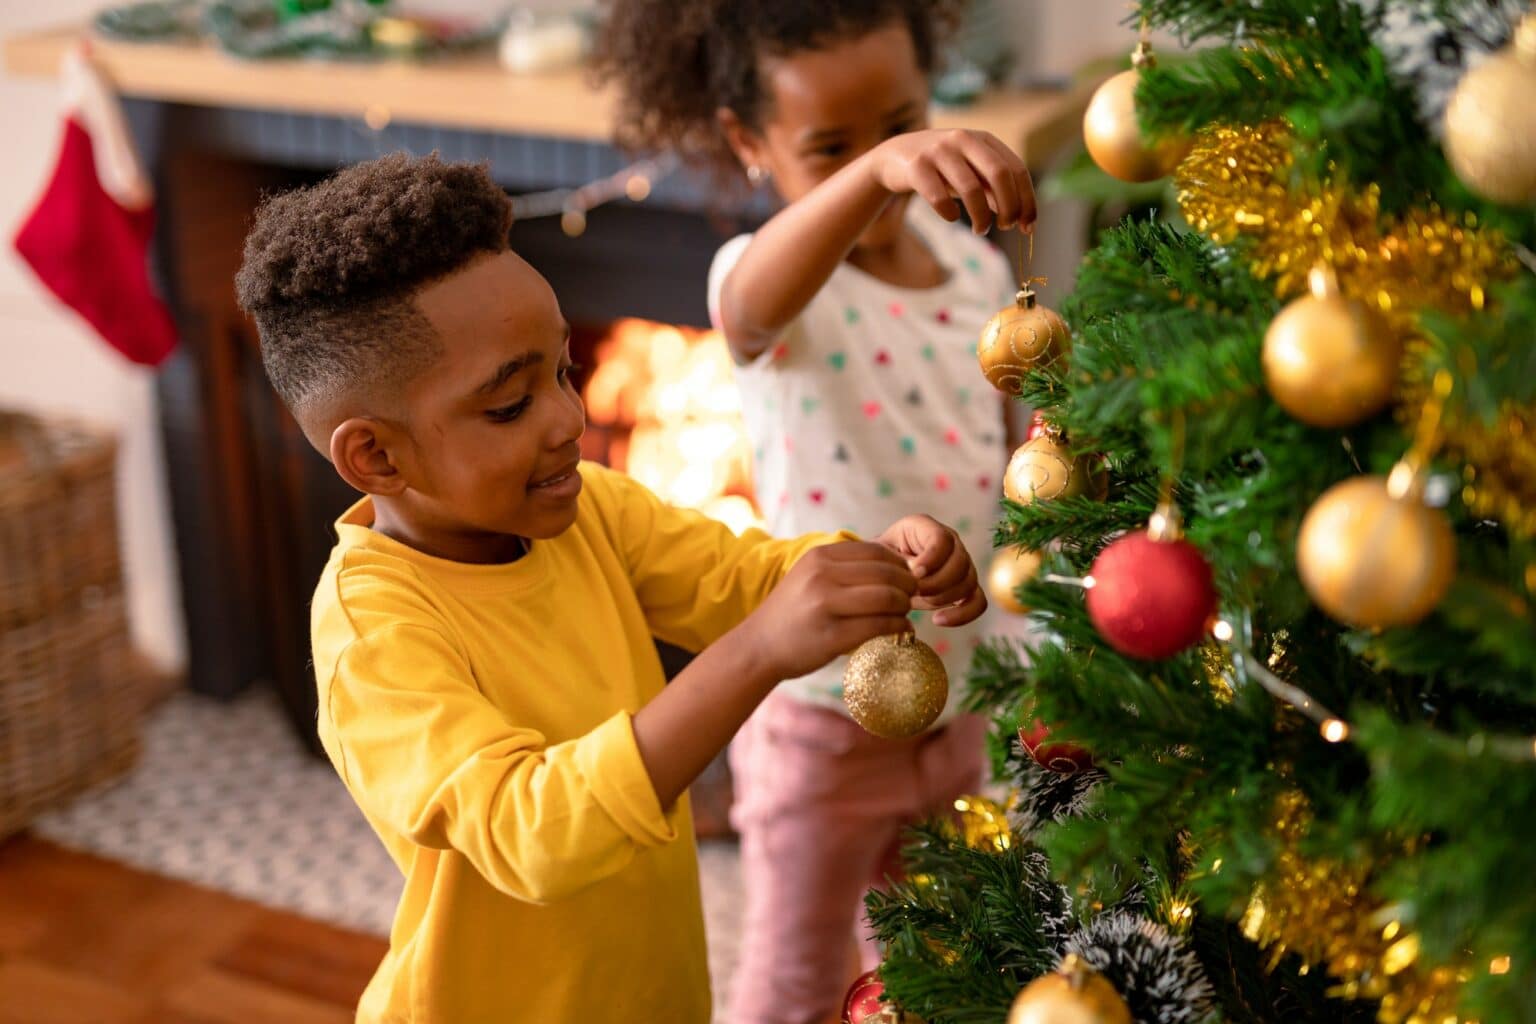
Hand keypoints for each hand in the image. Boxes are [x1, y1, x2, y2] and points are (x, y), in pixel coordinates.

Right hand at [740, 542, 917, 679]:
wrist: (758, 646)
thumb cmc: (793, 611)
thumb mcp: (810, 576)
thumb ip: (844, 567)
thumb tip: (895, 564)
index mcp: (819, 556)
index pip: (876, 551)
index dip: (900, 565)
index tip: (905, 579)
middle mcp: (822, 576)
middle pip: (887, 574)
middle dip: (908, 586)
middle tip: (911, 598)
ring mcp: (825, 606)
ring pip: (888, 599)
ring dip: (905, 608)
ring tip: (904, 615)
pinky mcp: (831, 636)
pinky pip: (879, 627)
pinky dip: (898, 628)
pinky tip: (900, 631)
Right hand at [866, 129, 1036, 234]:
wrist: (895, 156)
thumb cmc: (943, 168)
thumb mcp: (972, 172)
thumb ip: (995, 188)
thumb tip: (1022, 215)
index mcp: (984, 139)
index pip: (1016, 169)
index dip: (1027, 200)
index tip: (1028, 227)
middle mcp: (964, 139)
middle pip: (1000, 174)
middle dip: (1009, 206)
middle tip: (1006, 227)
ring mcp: (939, 151)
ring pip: (971, 189)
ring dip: (981, 217)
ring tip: (980, 229)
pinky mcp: (917, 166)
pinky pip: (939, 197)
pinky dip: (950, 214)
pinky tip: (951, 217)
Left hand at [875, 515, 986, 626]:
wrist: (886, 574)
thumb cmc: (881, 560)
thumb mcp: (880, 554)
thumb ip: (896, 560)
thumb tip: (917, 574)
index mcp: (926, 527)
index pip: (942, 539)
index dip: (932, 558)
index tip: (914, 573)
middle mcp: (951, 542)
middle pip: (960, 562)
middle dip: (936, 582)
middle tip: (914, 592)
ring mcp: (962, 564)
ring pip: (969, 582)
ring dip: (944, 598)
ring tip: (919, 603)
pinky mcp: (967, 587)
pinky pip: (978, 602)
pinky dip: (962, 614)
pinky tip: (938, 620)